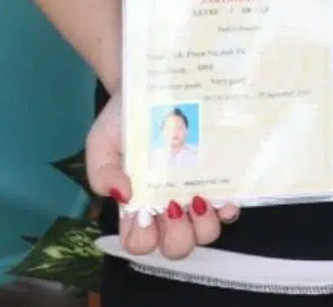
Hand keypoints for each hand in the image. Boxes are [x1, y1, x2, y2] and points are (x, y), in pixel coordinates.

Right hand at [89, 92, 237, 259]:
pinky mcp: (223, 180)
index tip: (145, 212)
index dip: (143, 238)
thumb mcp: (102, 143)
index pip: (138, 244)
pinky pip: (231, 209)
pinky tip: (225, 197)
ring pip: (206, 234)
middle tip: (175, 205)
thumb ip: (102, 172)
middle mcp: (169, 208)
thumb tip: (123, 196)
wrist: (157, 83)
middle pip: (176, 247)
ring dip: (203, 225)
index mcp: (137, 206)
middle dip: (177, 236)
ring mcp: (198, 196)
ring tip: (199, 198)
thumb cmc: (126, 119)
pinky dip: (229, 209)